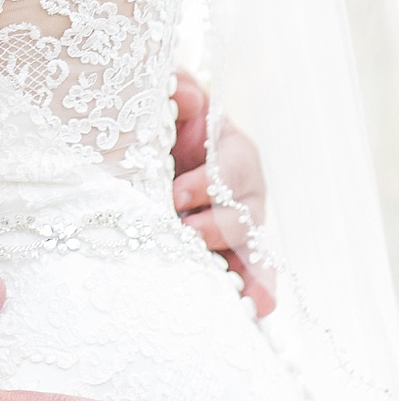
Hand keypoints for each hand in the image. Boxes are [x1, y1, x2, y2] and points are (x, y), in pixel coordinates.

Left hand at [170, 72, 274, 315]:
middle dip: (218, 228)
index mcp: (228, 148)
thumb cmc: (160, 120)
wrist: (145, 149)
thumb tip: (185, 96)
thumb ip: (175, 89)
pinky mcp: (227, 252)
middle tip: (186, 237)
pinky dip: (255, 292)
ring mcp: (236, 223)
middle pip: (245, 212)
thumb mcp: (163, 98)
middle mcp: (240, 188)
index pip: (232, 165)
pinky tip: (254, 310)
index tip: (176, 195)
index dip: (209, 182)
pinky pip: (250, 274)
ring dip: (244, 270)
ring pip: (250, 248)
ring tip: (235, 294)